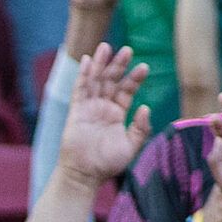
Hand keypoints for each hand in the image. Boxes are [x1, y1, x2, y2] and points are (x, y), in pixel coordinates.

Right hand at [57, 45, 154, 186]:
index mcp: (117, 114)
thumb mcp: (132, 146)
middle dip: (118, 65)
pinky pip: (79, 89)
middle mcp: (103, 108)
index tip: (144, 67)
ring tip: (106, 46)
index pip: (126, 91)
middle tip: (127, 49)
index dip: (135, 78)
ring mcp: (89, 108)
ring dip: (101, 64)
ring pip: (95, 80)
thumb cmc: (108, 164)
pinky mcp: (76, 111)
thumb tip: (145, 107)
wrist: (85, 174)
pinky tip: (87, 60)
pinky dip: (83, 75)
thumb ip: (141, 127)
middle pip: (111, 81)